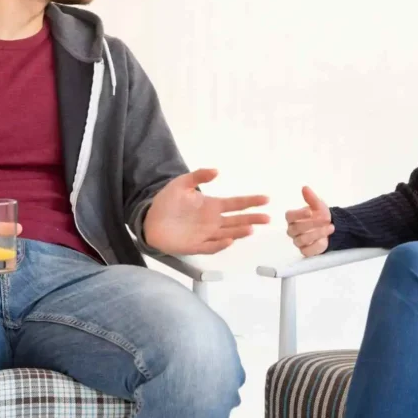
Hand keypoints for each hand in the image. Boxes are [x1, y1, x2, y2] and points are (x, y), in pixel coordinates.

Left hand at [143, 168, 269, 254]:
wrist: (150, 219)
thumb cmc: (167, 202)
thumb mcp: (182, 183)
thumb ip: (199, 176)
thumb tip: (217, 171)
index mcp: (212, 206)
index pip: (235, 204)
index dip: (250, 201)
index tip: (265, 199)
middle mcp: (213, 221)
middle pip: (237, 220)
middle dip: (252, 219)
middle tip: (268, 218)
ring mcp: (205, 234)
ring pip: (228, 233)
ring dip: (239, 232)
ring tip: (251, 228)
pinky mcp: (195, 246)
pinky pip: (210, 246)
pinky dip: (220, 244)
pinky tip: (229, 240)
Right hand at [285, 186, 333, 256]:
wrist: (329, 226)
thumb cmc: (319, 214)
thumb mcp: (318, 205)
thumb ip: (311, 198)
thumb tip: (305, 188)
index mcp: (292, 218)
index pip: (290, 216)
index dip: (299, 214)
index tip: (310, 211)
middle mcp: (292, 230)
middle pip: (297, 228)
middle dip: (313, 223)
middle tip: (326, 218)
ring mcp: (298, 241)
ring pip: (303, 239)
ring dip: (318, 233)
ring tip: (331, 227)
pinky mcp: (305, 251)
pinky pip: (307, 251)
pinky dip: (317, 245)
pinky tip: (325, 239)